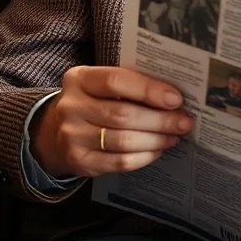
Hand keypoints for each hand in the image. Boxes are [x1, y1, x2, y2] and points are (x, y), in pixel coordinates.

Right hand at [32, 66, 194, 178]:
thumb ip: (129, 84)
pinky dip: (144, 157)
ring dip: (156, 139)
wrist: (56, 132)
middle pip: (123, 114)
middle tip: (184, 121)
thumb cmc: (92, 102)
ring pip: (124, 140)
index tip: (175, 98)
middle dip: (160, 119)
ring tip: (174, 136)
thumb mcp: (99, 85)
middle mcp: (70, 106)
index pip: (115, 81)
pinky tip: (157, 150)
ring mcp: (72, 136)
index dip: (148, 90)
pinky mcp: (79, 161)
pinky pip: (120, 162)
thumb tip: (173, 95)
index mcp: (78, 79)